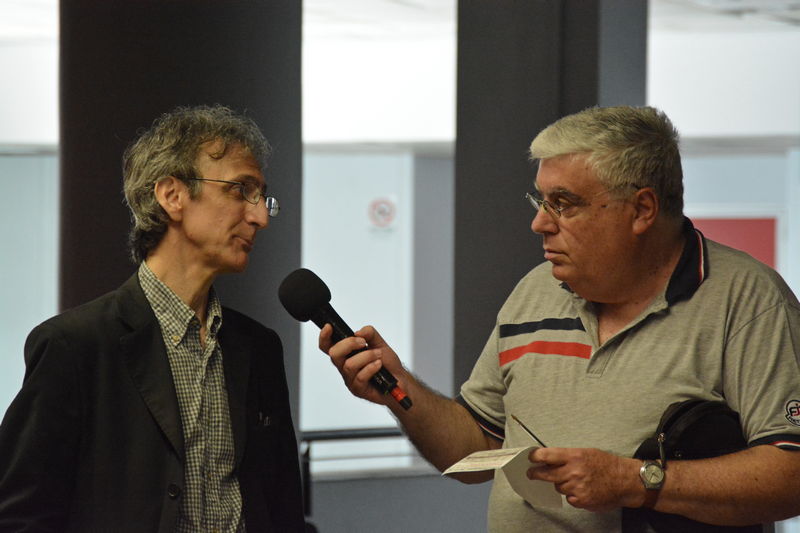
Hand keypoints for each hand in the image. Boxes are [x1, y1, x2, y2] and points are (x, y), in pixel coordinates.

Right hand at [318, 324, 404, 405]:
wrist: (400, 380)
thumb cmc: (387, 363)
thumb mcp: (380, 343)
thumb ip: (370, 333)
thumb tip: (358, 333)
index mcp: (346, 354)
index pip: (328, 346)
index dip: (324, 337)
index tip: (329, 327)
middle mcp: (344, 366)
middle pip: (334, 354)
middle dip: (349, 344)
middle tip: (364, 343)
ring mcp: (350, 379)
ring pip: (349, 365)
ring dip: (367, 356)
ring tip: (379, 356)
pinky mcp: (358, 390)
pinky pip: (360, 377)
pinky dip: (372, 368)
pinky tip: (379, 365)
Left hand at [527, 447, 641, 511]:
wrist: (625, 480)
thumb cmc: (607, 465)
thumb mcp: (587, 452)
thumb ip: (568, 456)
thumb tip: (550, 458)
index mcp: (574, 456)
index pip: (547, 455)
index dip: (535, 457)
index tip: (530, 458)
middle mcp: (573, 471)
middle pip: (545, 474)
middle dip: (535, 474)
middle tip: (531, 474)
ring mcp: (576, 487)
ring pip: (558, 487)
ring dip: (562, 484)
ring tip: (576, 481)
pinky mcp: (581, 500)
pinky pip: (569, 498)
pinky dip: (573, 495)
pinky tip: (583, 490)